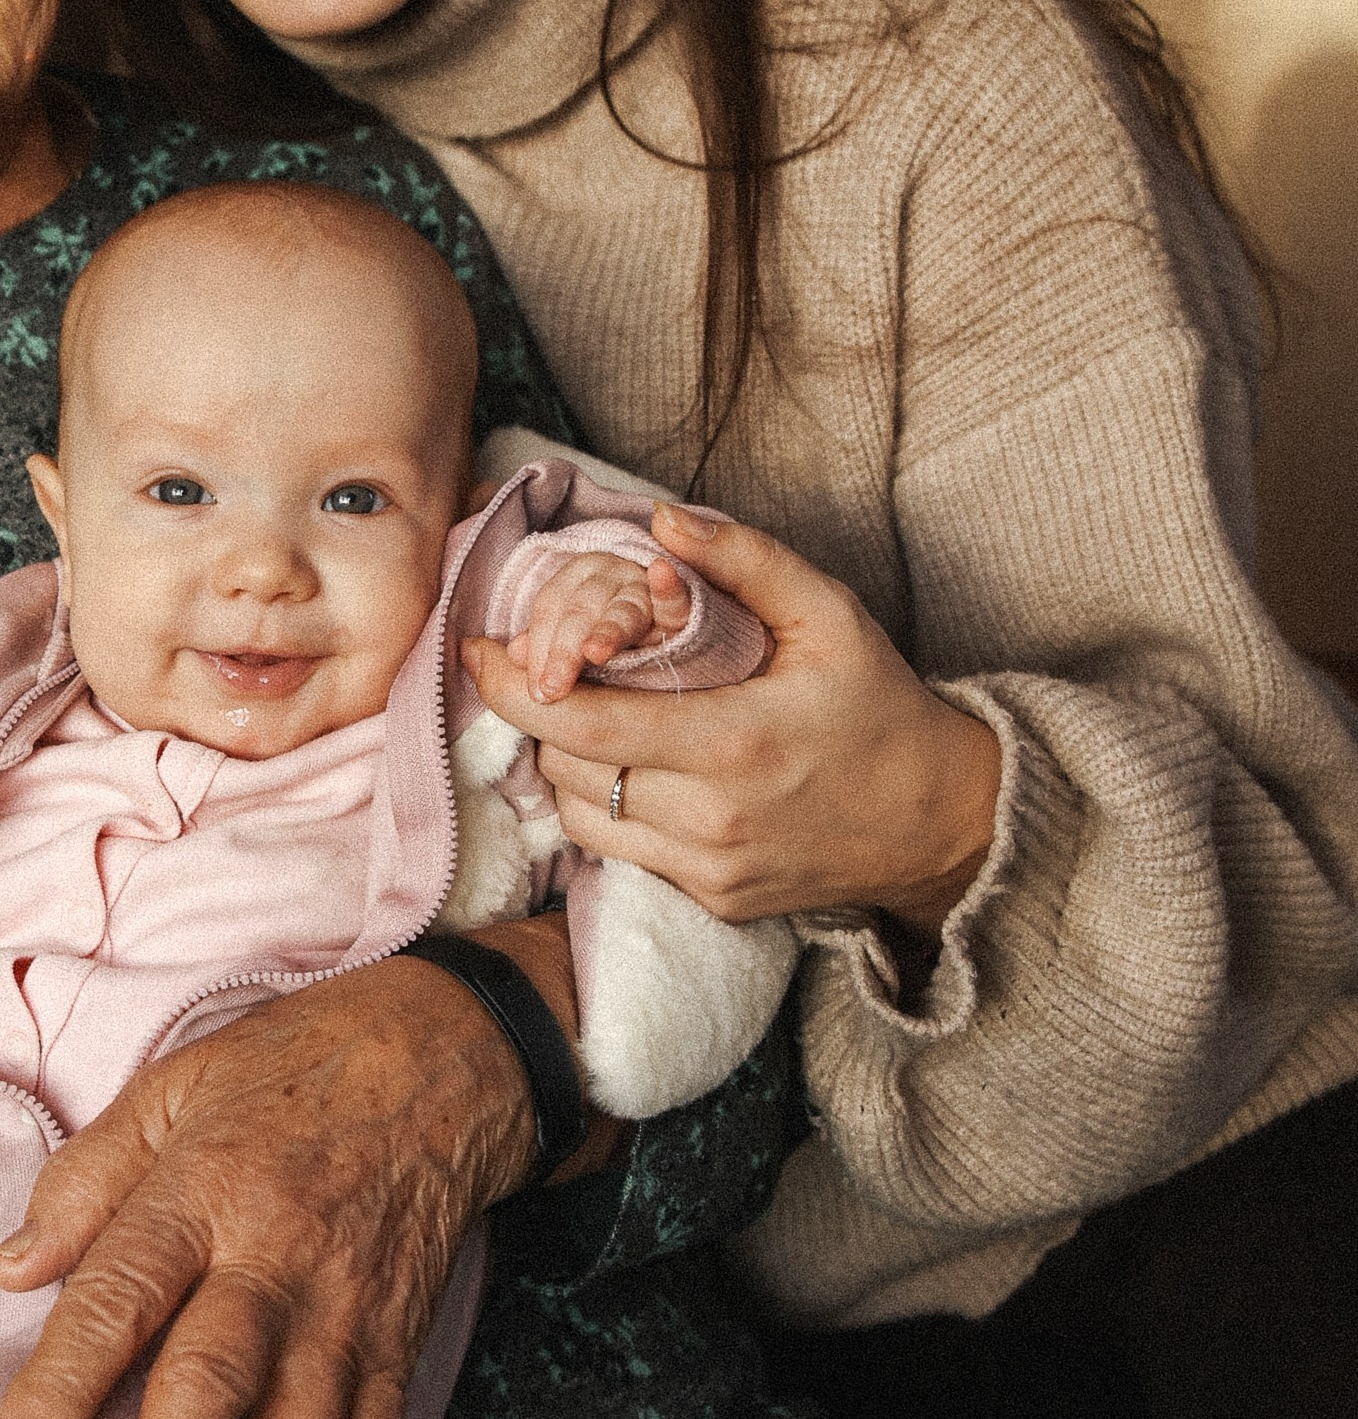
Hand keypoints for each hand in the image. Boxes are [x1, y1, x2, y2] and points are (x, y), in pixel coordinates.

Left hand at [0, 930, 609, 1418]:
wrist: (447, 1059)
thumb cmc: (288, 1072)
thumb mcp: (171, 1087)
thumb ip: (84, 1183)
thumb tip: (7, 1273)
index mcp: (201, 1190)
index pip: (120, 1294)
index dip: (65, 1384)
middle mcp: (276, 1260)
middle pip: (217, 1387)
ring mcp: (347, 1312)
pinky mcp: (398, 1346)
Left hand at [466, 503, 1000, 936]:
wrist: (940, 821)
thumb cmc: (880, 708)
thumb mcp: (829, 616)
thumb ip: (744, 561)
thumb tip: (660, 517)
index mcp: (734, 743)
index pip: (583, 726)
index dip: (511, 689)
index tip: (477, 648)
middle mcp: (712, 818)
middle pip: (565, 769)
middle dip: (541, 717)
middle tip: (547, 671)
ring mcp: (709, 869)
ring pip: (578, 818)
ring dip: (565, 765)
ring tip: (588, 716)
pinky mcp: (711, 900)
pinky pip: (621, 852)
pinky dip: (606, 806)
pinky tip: (633, 766)